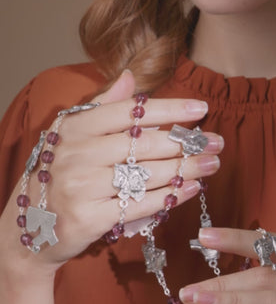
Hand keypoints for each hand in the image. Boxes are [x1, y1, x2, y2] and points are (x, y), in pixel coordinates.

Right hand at [0, 70, 223, 276]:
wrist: (30, 227)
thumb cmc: (60, 175)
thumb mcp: (71, 134)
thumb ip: (102, 106)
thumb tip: (129, 77)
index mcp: (75, 127)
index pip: (130, 113)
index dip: (169, 110)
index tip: (201, 110)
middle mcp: (77, 154)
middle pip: (144, 145)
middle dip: (186, 143)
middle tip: (217, 142)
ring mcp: (81, 187)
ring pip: (146, 175)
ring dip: (186, 169)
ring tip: (212, 164)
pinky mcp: (89, 218)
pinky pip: (139, 205)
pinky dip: (169, 197)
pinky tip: (192, 188)